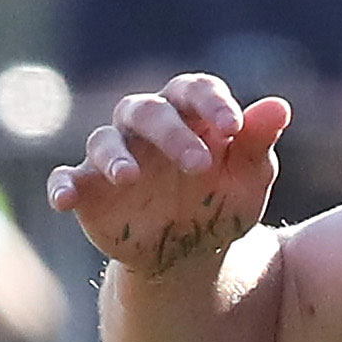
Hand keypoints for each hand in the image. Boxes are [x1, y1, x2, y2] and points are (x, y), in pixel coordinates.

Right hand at [48, 74, 289, 277]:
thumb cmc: (223, 200)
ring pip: (103, 140)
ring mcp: (115, 156)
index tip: (233, 126)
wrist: (194, 251)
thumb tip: (279, 106)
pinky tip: (66, 199)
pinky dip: (62, 185)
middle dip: (171, 133)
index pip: (195, 89)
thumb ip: (257, 141)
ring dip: (114, 156)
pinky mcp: (88, 188)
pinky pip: (66, 178)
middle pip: (147, 111)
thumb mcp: (249, 176)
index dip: (212, 102)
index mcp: (190, 115)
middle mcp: (147, 128)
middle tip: (199, 165)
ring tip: (131, 177)